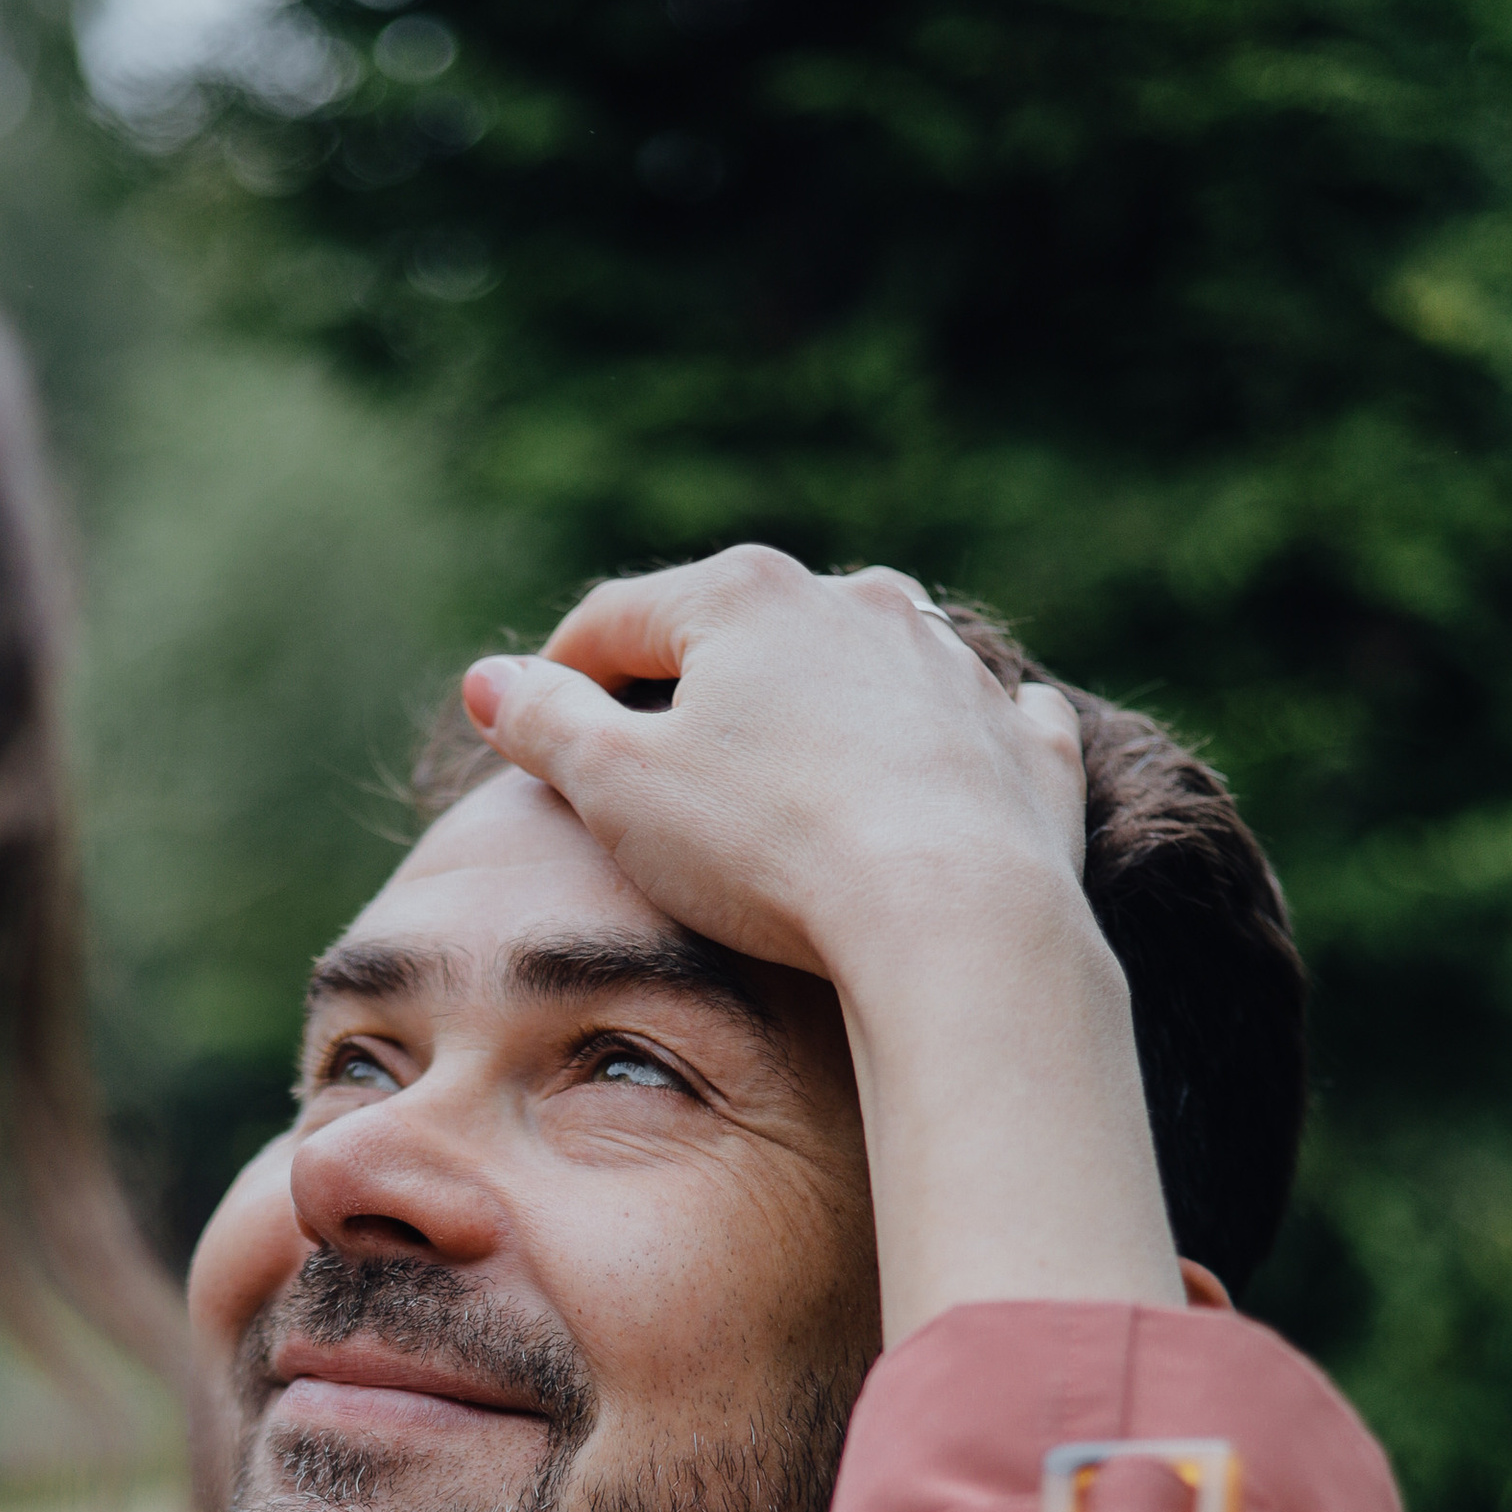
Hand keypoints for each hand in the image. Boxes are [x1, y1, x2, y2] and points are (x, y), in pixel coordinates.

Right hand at [463, 548, 1085, 983]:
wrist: (954, 916)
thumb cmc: (769, 851)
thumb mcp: (618, 790)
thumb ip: (545, 724)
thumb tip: (489, 679)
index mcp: (741, 595)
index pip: (617, 621)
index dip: (560, 676)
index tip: (533, 731)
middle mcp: (855, 600)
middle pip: (742, 633)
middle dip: (692, 685)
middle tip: (654, 761)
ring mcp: (950, 667)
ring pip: (862, 664)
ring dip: (817, 703)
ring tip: (784, 773)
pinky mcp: (1021, 743)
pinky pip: (978, 721)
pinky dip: (943, 741)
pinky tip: (930, 773)